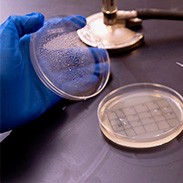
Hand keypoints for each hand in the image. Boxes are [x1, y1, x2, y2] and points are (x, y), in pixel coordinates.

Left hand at [0, 13, 101, 131]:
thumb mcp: (2, 40)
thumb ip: (18, 24)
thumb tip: (37, 17)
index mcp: (27, 48)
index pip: (52, 33)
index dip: (67, 26)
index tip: (80, 22)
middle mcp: (38, 63)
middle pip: (68, 54)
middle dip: (86, 51)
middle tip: (99, 50)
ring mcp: (46, 79)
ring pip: (73, 71)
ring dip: (89, 67)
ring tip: (102, 65)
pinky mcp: (50, 95)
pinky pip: (70, 88)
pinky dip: (84, 83)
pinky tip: (93, 79)